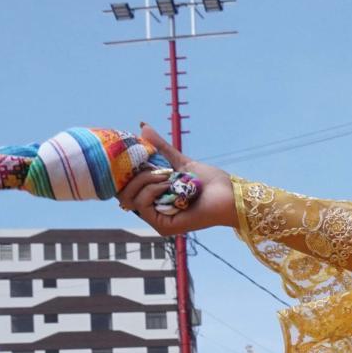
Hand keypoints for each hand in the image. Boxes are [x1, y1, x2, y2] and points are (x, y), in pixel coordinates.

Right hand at [118, 123, 237, 235]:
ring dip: (146, 181)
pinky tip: (169, 185)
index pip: (125, 187)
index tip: (132, 157)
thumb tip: (142, 126)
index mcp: (154, 198)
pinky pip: (142, 205)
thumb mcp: (180, 162)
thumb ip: (160, 148)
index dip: (124, 172)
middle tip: (157, 169)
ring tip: (168, 177)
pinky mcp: (162, 226)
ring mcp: (157, 220)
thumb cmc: (209, 182)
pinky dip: (152, 190)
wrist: (228, 195)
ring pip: (130, 198)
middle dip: (136, 175)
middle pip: (123, 193)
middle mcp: (153, 211)